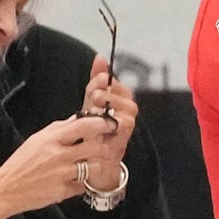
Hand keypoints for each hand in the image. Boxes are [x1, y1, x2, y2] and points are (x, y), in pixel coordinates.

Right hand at [0, 114, 124, 218]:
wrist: (6, 189)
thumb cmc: (21, 163)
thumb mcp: (37, 140)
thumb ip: (58, 129)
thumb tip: (77, 119)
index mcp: (51, 139)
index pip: (83, 126)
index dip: (100, 123)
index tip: (109, 123)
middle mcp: (58, 155)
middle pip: (94, 147)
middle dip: (104, 147)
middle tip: (106, 148)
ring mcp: (62, 174)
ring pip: (92, 167)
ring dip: (95, 166)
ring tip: (90, 165)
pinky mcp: (63, 191)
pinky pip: (82, 185)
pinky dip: (80, 183)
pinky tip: (73, 181)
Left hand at [76, 55, 136, 190]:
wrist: (93, 161)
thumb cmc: (93, 130)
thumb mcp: (90, 103)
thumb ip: (95, 81)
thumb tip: (100, 57)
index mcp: (119, 98)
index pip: (113, 82)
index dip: (102, 81)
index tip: (91, 85)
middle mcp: (128, 109)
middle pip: (122, 93)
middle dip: (105, 92)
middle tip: (92, 98)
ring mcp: (128, 124)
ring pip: (126, 107)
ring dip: (108, 106)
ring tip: (93, 110)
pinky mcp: (125, 137)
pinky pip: (124, 124)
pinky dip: (111, 121)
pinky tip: (97, 122)